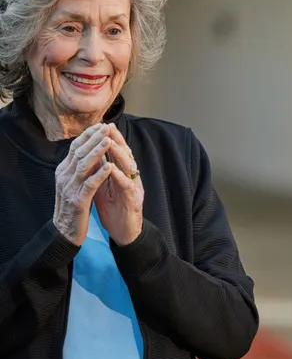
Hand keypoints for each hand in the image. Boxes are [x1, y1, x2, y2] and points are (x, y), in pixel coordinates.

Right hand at [53, 124, 114, 245]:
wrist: (65, 230)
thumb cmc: (74, 205)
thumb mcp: (75, 183)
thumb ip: (81, 168)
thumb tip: (91, 150)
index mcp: (63, 171)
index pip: (75, 148)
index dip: (87, 136)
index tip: (100, 125)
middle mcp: (64, 176)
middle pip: (78, 153)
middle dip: (93, 139)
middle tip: (106, 127)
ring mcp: (70, 188)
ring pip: (83, 165)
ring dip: (97, 152)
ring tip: (108, 141)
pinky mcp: (78, 201)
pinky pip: (89, 184)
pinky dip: (99, 174)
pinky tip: (109, 166)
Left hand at [94, 125, 143, 245]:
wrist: (124, 232)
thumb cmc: (113, 209)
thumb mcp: (103, 186)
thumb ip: (99, 172)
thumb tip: (90, 155)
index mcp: (124, 174)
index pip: (118, 153)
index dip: (112, 138)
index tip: (102, 125)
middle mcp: (132, 178)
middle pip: (126, 155)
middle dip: (117, 140)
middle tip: (108, 127)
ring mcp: (134, 188)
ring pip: (129, 167)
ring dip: (119, 154)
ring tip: (110, 142)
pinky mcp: (133, 200)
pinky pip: (126, 185)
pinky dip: (119, 175)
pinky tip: (111, 168)